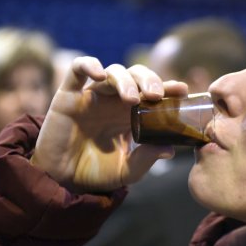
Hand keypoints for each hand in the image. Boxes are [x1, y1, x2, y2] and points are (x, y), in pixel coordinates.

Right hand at [31, 57, 186, 191]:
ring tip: (133, 99)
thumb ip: (145, 159)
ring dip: (126, 81)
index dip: (169, 88)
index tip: (183, 90)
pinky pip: (78, 69)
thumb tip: (169, 149)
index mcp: (133, 116)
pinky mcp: (69, 95)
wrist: (62, 180)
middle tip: (157, 95)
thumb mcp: (126, 171)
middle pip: (137, 77)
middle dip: (150, 80)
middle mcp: (115, 102)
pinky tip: (100, 75)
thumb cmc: (96, 173)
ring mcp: (93, 96)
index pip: (154, 94)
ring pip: (114, 72)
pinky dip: (89, 65)